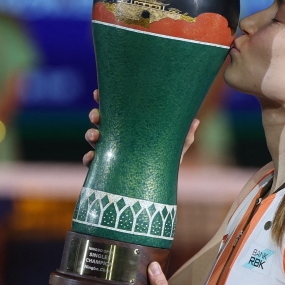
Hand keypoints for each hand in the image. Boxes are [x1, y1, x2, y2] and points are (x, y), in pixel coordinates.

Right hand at [82, 89, 199, 166]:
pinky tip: (92, 157)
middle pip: (100, 121)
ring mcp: (108, 153)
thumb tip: (196, 120)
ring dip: (90, 134)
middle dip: (95, 115)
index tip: (99, 93)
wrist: (156, 192)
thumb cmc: (163, 166)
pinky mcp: (104, 169)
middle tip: (97, 116)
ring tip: (95, 136)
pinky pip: (91, 163)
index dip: (105, 99)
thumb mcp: (174, 151)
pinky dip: (88, 159)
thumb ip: (184, 138)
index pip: (117, 110)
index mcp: (131, 128)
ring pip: (92, 139)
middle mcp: (117, 138)